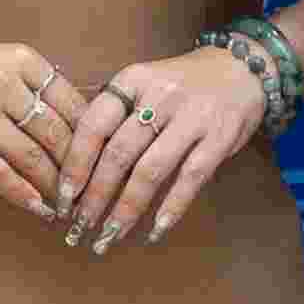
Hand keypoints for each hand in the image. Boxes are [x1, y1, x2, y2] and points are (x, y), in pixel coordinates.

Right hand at [0, 38, 91, 224]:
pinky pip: (0, 174)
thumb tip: (86, 126)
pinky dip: (24, 195)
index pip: (74, 104)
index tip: (106, 161)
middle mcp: (3, 83)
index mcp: (22, 60)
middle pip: (58, 133)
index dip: (94, 138)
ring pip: (32, 157)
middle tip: (93, 191)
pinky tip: (39, 208)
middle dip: (79, 168)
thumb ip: (37, 88)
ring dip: (55, 186)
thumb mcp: (1, 62)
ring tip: (68, 204)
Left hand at [58, 49, 272, 254]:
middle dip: (96, 196)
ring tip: (111, 235)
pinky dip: (171, 207)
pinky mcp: (220, 136)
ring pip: (151, 170)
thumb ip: (114, 118)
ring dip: (128, 208)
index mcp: (132, 81)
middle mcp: (160, 95)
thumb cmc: (180, 86)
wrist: (240, 68)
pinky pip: (191, 178)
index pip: (93, 125)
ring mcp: (193, 116)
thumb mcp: (143, 86)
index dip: (75, 165)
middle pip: (119, 153)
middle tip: (82, 226)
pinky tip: (155, 230)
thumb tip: (76, 170)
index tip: (63, 198)